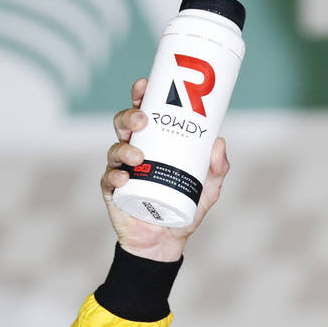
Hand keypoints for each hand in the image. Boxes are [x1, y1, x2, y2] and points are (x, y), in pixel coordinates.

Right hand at [100, 78, 230, 261]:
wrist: (168, 242)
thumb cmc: (185, 209)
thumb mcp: (208, 188)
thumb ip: (218, 168)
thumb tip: (219, 142)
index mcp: (154, 145)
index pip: (144, 114)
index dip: (140, 96)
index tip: (144, 84)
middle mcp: (135, 152)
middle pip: (124, 125)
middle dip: (129, 116)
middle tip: (142, 119)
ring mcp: (121, 171)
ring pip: (115, 149)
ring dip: (124, 148)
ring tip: (138, 155)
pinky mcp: (112, 192)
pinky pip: (108, 179)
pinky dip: (115, 176)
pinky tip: (124, 178)